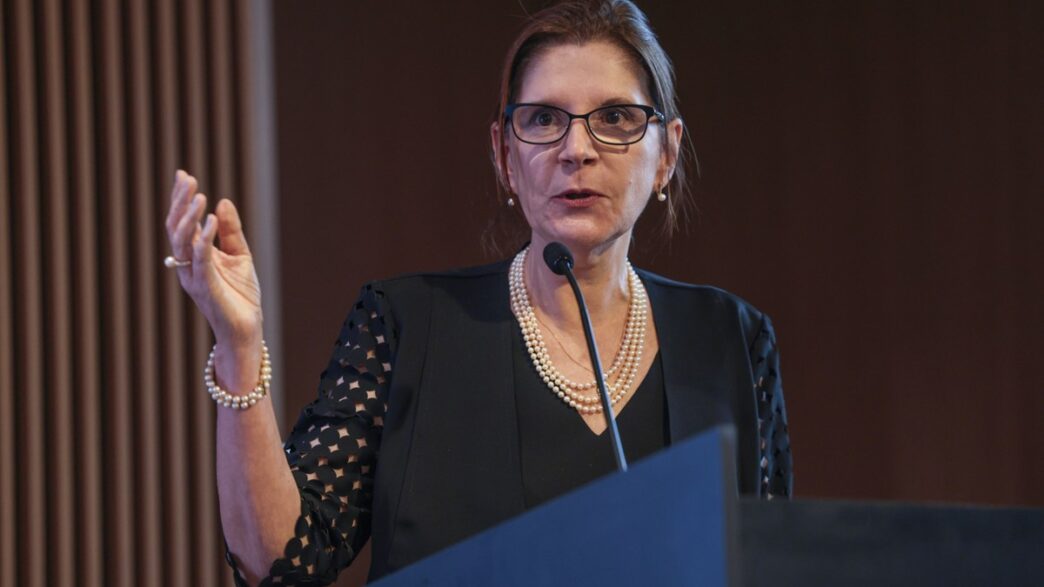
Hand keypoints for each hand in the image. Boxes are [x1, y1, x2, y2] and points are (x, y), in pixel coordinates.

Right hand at [164, 170, 262, 350]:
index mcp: (192, 257)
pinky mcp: (206, 287)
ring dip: (189, 217)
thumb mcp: (239, 256)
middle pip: (176, 228)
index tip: (183, 174)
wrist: (246, 329)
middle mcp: (186, 265)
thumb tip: (223, 201)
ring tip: (199, 195)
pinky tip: (211, 219)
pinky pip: (201, 259)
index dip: (180, 199)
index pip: (181, 223)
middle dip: (180, 202)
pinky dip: (204, 238)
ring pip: (182, 241)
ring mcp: (194, 276)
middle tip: (188, 178)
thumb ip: (231, 231)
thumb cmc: (240, 296)